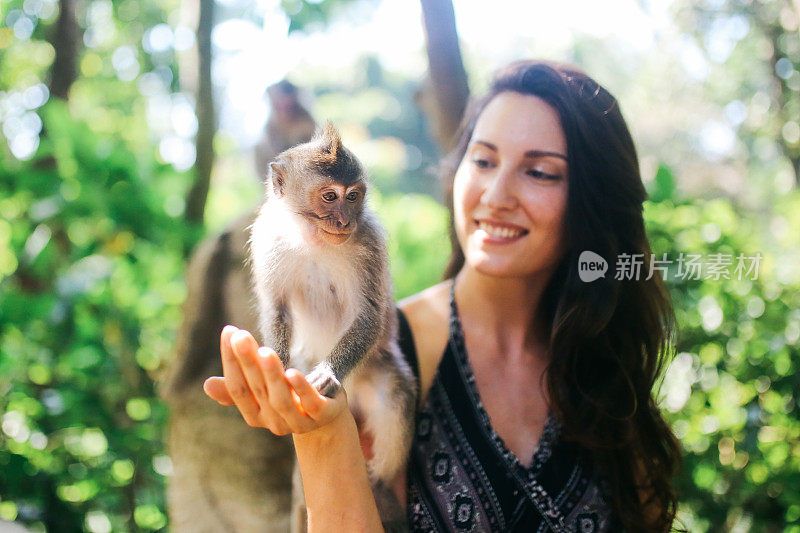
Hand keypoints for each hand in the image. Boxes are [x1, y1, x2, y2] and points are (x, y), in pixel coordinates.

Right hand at [203, 325, 348, 435]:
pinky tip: (293, 372)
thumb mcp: (262, 391)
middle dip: (248, 362)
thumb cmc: (287, 396)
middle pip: (257, 390)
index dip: (231, 361)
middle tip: (241, 336)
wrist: (326, 415)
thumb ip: (237, 389)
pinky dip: (301, 388)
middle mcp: (273, 422)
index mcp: (255, 415)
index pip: (237, 389)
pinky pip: (310, 403)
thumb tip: (207, 385)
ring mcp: (298, 422)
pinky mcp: (322, 415)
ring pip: (280, 399)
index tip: (229, 332)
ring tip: (264, 351)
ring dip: (271, 375)